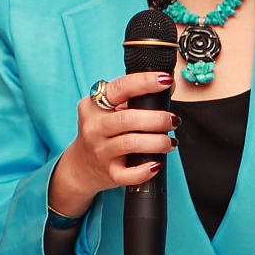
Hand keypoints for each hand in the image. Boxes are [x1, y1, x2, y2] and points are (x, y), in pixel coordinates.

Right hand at [48, 73, 177, 218]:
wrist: (80, 166)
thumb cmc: (102, 132)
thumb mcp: (111, 110)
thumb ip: (136, 97)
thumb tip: (169, 83)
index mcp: (93, 105)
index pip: (120, 88)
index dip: (145, 82)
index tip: (166, 81)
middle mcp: (93, 127)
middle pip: (128, 119)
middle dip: (157, 119)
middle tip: (173, 121)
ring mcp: (100, 151)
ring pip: (131, 143)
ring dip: (158, 142)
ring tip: (170, 141)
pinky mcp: (108, 172)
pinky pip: (127, 174)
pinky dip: (144, 170)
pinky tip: (156, 164)